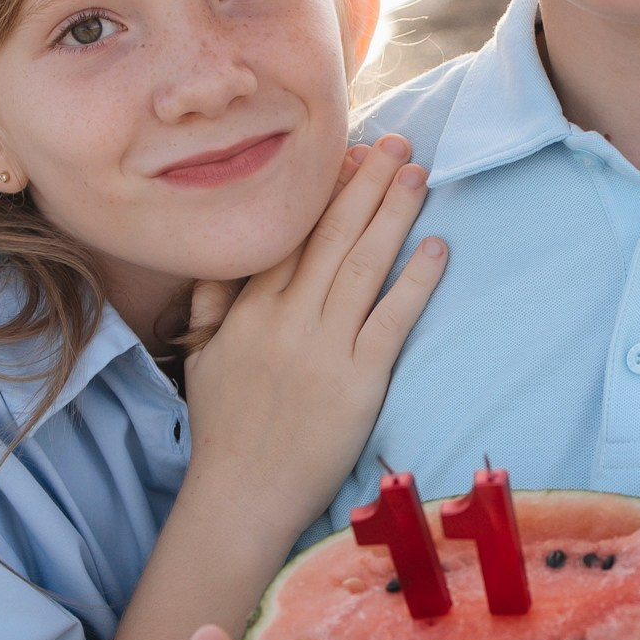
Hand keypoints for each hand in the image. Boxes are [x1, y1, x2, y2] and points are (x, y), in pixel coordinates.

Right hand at [182, 134, 446, 531]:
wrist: (240, 496)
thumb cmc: (224, 431)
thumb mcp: (202, 358)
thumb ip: (212, 303)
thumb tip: (220, 255)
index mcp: (249, 309)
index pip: (289, 232)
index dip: (321, 188)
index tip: (346, 151)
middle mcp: (286, 319)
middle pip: (332, 235)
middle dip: (367, 183)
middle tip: (399, 143)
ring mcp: (323, 348)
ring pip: (363, 265)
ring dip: (394, 214)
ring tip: (420, 174)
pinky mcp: (358, 382)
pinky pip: (392, 319)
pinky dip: (416, 280)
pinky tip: (437, 246)